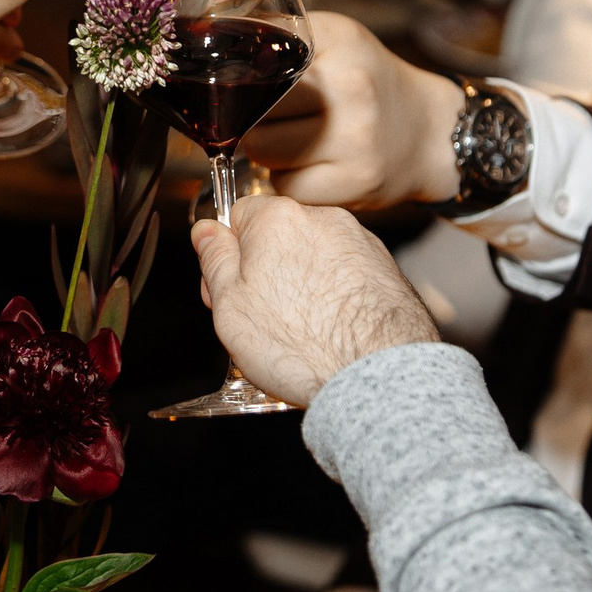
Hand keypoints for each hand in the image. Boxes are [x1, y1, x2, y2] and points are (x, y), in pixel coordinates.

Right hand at [191, 196, 437, 406]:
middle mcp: (323, 220)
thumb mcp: (231, 306)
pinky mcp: (385, 269)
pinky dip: (335, 295)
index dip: (227, 255)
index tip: (228, 286)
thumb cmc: (305, 347)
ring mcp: (359, 242)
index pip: (237, 215)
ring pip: (313, 256)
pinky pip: (345, 274)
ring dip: (302, 283)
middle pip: (278, 235)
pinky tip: (331, 330)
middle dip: (265, 270)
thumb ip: (215, 260)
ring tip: (301, 330)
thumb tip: (206, 232)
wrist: (376, 376)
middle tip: (261, 318)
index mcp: (278, 219)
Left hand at [241, 13, 463, 208]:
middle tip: (276, 116)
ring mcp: (355, 137)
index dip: (239, 77)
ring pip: (262, 151)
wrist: (431, 131)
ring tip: (294, 140)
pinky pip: (285, 187)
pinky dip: (288, 181)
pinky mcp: (355, 182)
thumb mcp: (336, 39)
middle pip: (252, 109)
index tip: (240, 83)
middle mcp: (350, 86)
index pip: (256, 58)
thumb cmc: (370, 83)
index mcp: (340, 40)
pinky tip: (311, 166)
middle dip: (251, 117)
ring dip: (266, 151)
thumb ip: (281, 34)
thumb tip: (214, 36)